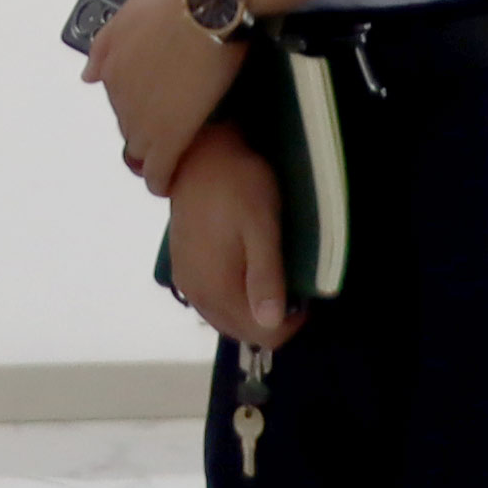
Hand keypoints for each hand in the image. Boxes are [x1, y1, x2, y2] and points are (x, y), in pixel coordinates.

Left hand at [88, 0, 239, 183]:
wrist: (205, 12)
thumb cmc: (170, 6)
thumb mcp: (127, 14)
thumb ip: (104, 47)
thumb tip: (87, 77)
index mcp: (110, 70)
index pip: (119, 99)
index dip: (140, 101)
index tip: (158, 99)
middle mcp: (120, 98)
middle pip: (129, 123)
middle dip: (147, 124)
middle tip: (174, 118)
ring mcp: (144, 120)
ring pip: (142, 148)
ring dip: (155, 151)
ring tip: (174, 151)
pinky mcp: (171, 135)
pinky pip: (159, 168)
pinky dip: (160, 179)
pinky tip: (165, 185)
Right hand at [162, 129, 292, 353]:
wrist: (200, 153)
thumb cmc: (239, 186)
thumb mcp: (261, 228)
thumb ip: (265, 277)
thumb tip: (271, 324)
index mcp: (217, 289)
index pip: (262, 335)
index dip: (291, 323)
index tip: (304, 294)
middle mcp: (197, 295)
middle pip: (243, 332)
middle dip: (272, 319)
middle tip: (290, 283)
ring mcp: (187, 283)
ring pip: (226, 319)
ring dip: (252, 310)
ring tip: (271, 276)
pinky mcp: (183, 269)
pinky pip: (212, 303)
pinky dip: (233, 298)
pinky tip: (245, 272)